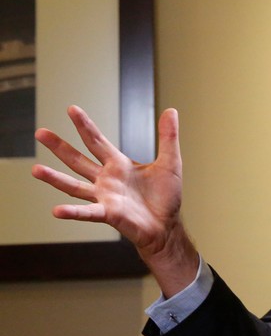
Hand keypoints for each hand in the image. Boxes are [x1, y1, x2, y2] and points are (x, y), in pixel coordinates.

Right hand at [32, 106, 197, 295]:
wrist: (167, 226)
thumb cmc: (166, 197)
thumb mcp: (170, 162)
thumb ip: (168, 137)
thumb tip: (171, 110)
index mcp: (119, 165)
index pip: (97, 141)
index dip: (85, 126)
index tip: (71, 109)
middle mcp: (106, 180)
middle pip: (78, 160)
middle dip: (59, 147)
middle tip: (40, 132)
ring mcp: (104, 197)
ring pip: (74, 186)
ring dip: (55, 179)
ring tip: (36, 170)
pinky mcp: (108, 214)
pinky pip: (87, 212)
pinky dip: (72, 212)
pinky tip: (57, 210)